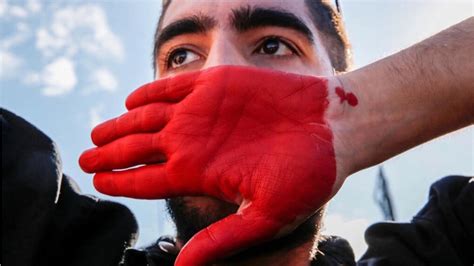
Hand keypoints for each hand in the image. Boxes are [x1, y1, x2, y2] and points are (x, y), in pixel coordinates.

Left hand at [79, 66, 347, 264]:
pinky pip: (172, 86)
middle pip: (138, 148)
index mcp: (201, 174)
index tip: (96, 181)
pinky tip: (131, 101)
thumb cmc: (307, 175)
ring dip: (119, 124)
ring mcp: (203, 112)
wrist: (333, 128)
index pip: (147, 180)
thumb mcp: (265, 216)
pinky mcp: (216, 85)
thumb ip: (222, 239)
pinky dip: (148, 92)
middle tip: (85, 158)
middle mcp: (195, 143)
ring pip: (147, 117)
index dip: (119, 181)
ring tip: (97, 135)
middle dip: (109, 154)